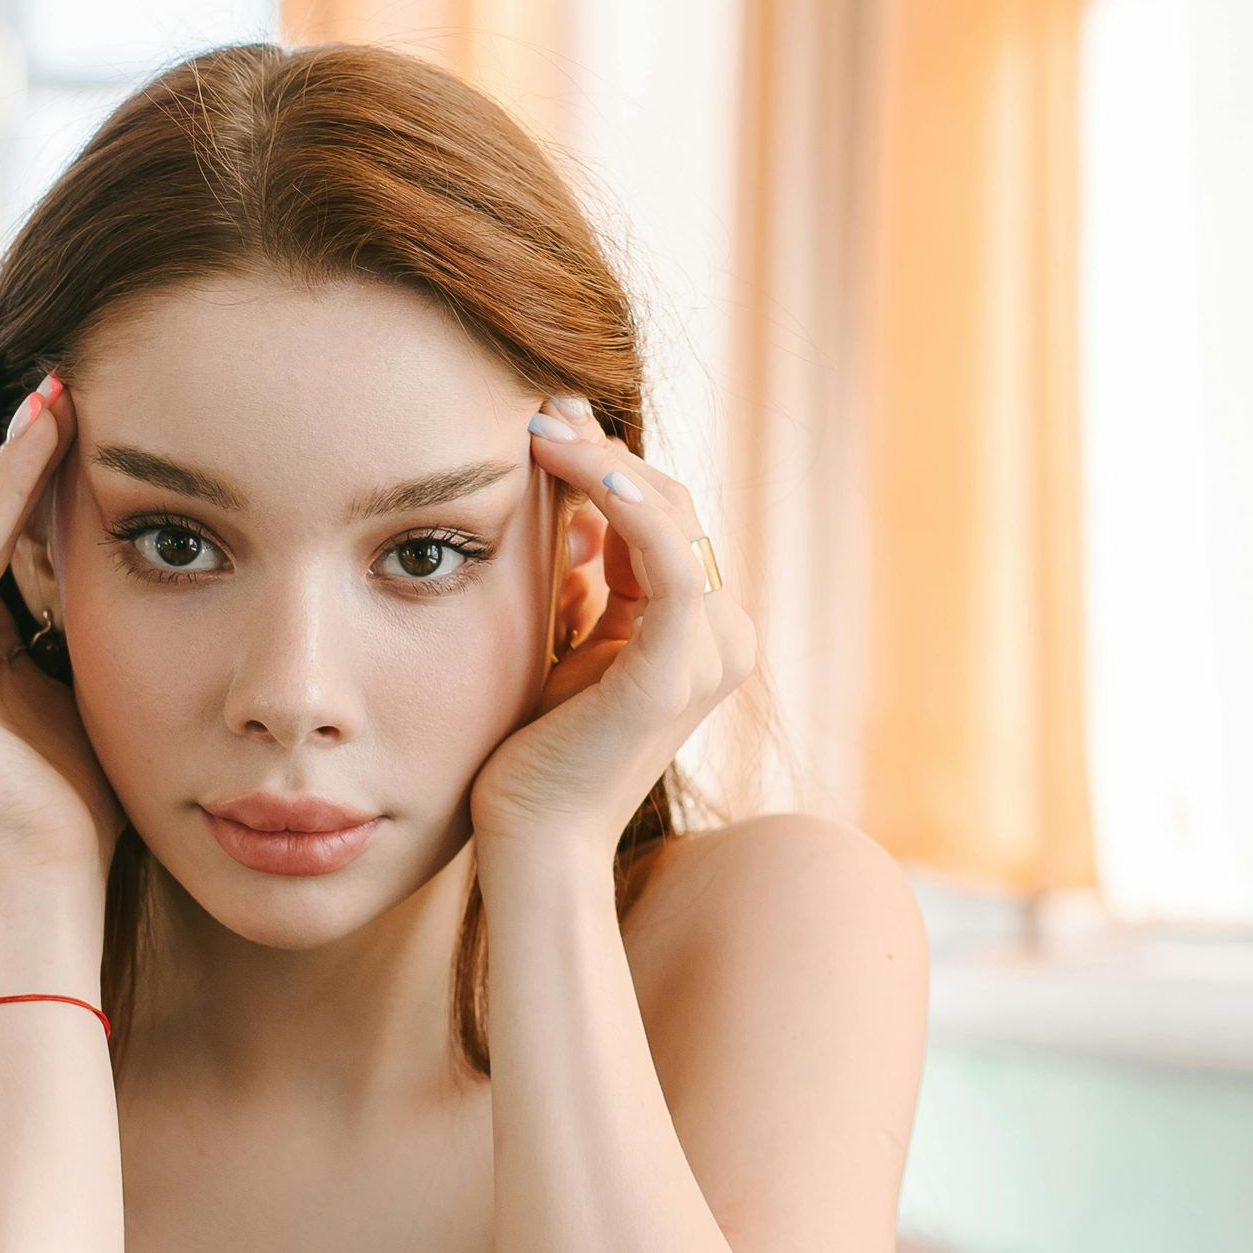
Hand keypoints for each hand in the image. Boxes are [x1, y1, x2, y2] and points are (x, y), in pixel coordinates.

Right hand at [0, 374, 124, 892]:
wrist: (49, 866)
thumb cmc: (75, 787)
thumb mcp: (87, 675)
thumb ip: (77, 611)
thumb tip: (118, 545)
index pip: (19, 530)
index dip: (48, 471)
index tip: (86, 409)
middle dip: (31, 454)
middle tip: (66, 388)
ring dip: (5, 472)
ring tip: (43, 409)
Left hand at [468, 396, 759, 857]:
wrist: (531, 841)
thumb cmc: (533, 749)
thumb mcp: (562, 638)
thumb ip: (583, 575)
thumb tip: (577, 497)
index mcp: (697, 628)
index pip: (660, 513)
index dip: (603, 459)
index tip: (540, 420)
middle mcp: (721, 636)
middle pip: (670, 504)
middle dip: (600, 449)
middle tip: (534, 411)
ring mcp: (708, 654)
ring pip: (670, 518)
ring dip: (604, 463)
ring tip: (538, 429)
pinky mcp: (676, 671)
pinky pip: (671, 563)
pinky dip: (631, 507)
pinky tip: (582, 469)